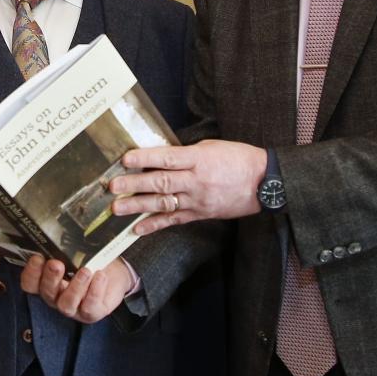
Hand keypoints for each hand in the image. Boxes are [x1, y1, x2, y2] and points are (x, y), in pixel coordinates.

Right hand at [19, 255, 131, 322]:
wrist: (113, 273)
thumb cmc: (90, 261)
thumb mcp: (77, 252)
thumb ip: (66, 249)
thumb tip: (60, 232)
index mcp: (47, 282)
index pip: (30, 283)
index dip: (31, 273)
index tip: (37, 257)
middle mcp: (57, 297)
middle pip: (47, 293)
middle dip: (51, 278)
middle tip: (56, 264)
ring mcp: (73, 308)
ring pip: (66, 304)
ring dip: (75, 287)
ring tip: (85, 271)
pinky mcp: (90, 313)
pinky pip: (89, 307)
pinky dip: (95, 291)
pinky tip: (100, 277)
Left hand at [110, 139, 267, 234]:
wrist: (265, 183)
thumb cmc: (238, 158)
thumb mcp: (211, 147)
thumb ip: (185, 153)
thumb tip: (158, 154)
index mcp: (199, 159)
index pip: (168, 158)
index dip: (145, 158)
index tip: (125, 159)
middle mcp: (197, 180)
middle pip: (161, 182)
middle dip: (134, 184)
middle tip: (112, 186)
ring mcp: (198, 200)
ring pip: (163, 203)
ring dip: (138, 206)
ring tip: (116, 208)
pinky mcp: (200, 214)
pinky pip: (174, 220)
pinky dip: (154, 225)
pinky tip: (137, 228)